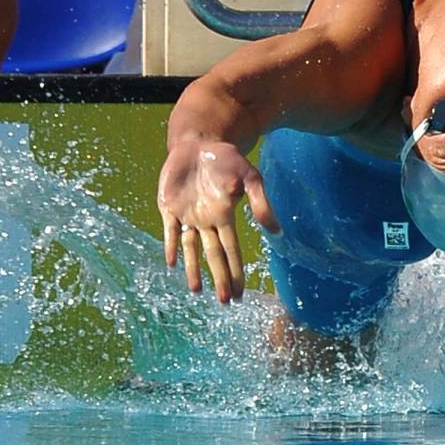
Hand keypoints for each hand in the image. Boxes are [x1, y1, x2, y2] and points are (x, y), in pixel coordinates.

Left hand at [157, 139, 280, 302]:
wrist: (200, 142)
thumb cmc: (228, 159)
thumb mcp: (250, 177)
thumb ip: (261, 203)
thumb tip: (275, 230)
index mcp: (226, 217)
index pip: (232, 251)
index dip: (236, 272)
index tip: (241, 293)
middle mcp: (207, 221)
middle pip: (215, 255)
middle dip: (220, 279)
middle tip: (227, 301)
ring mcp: (187, 215)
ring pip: (191, 248)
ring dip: (194, 269)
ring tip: (197, 291)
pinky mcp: (169, 206)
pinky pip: (170, 230)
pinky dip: (171, 246)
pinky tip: (173, 263)